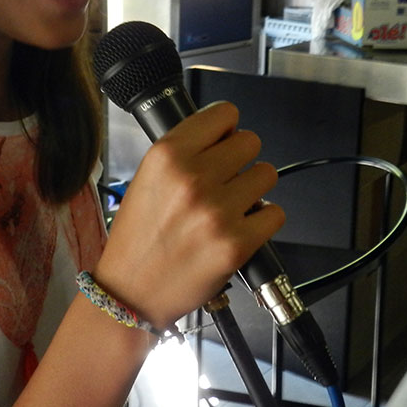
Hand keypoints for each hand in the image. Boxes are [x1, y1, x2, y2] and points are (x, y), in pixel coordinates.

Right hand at [93, 101, 282, 329]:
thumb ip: (184, 151)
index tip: (223, 140)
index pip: (224, 114)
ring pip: (267, 174)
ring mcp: (217, 211)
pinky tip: (241, 227)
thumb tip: (225, 135)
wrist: (131, 292)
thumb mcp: (146, 178)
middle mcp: (192, 178)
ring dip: (254, 188)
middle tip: (226, 179)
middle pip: (250, 142)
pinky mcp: (237, 243)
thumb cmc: (138, 237)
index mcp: (167, 156)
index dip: (227, 128)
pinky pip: (274, 213)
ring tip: (232, 205)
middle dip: (242, 159)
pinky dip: (263, 220)